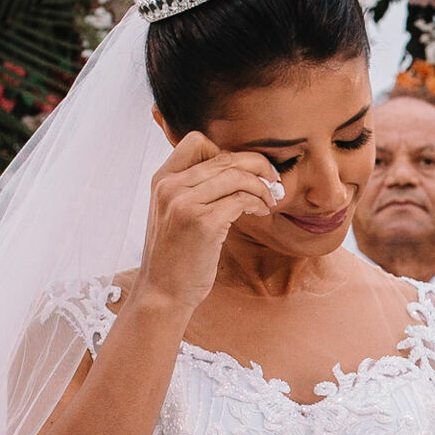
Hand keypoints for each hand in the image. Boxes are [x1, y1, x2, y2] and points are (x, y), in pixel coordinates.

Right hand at [134, 131, 280, 312]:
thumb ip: (193, 190)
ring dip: (261, 186)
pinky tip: (261, 212)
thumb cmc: (176, 256)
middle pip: (225, 157)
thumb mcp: (174, 214)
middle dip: (257, 165)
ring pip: (237, 175)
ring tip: (269, 200)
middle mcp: (171, 186)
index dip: (226, 152)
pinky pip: (241, 199)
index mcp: (162, 180)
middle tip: (272, 179)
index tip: (243, 171)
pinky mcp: (203, 222)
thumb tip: (235, 171)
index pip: (197, 141)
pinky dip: (257, 202)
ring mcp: (185, 203)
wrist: (162, 293)